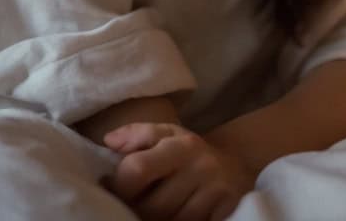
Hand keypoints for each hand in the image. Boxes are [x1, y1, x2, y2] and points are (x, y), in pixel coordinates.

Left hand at [104, 122, 253, 220]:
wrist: (236, 167)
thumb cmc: (190, 152)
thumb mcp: (167, 133)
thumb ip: (137, 135)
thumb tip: (108, 142)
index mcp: (182, 146)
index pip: (138, 169)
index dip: (118, 185)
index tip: (111, 189)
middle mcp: (201, 168)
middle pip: (153, 206)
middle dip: (136, 210)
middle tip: (129, 207)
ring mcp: (216, 195)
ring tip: (148, 214)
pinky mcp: (227, 214)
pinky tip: (169, 220)